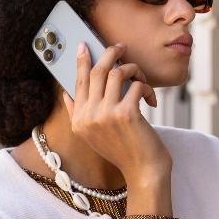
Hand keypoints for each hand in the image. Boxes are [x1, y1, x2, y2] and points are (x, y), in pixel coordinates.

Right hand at [63, 43, 172, 214]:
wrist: (144, 173)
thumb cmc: (125, 152)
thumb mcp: (94, 137)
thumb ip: (78, 116)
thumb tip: (66, 95)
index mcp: (78, 121)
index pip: (77, 83)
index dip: (82, 61)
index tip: (86, 46)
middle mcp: (88, 117)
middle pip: (96, 72)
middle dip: (111, 54)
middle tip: (122, 48)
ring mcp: (105, 115)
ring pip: (117, 73)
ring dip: (133, 70)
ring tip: (141, 78)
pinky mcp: (126, 114)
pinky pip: (136, 85)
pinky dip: (146, 88)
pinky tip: (152, 100)